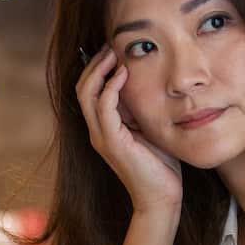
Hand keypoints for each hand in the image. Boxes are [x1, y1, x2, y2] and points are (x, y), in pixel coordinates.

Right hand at [76, 45, 182, 212]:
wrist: (161, 198)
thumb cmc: (160, 166)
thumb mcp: (150, 130)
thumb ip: (142, 110)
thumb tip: (147, 83)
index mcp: (104, 128)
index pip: (90, 91)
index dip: (98, 68)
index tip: (114, 50)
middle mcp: (97, 131)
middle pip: (82, 88)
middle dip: (95, 64)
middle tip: (112, 45)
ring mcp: (101, 137)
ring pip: (87, 94)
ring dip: (100, 70)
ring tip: (115, 53)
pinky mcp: (112, 142)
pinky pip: (104, 106)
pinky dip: (111, 86)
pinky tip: (124, 73)